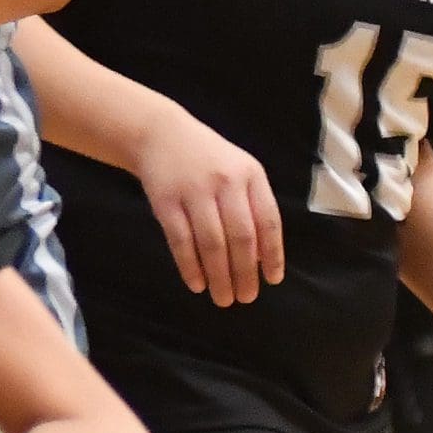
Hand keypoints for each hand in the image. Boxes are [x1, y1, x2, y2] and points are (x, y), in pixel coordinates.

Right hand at [128, 103, 283, 306]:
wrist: (159, 135)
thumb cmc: (207, 159)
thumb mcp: (239, 171)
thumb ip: (253, 206)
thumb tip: (262, 258)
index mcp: (250, 175)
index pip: (268, 221)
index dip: (272, 254)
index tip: (272, 280)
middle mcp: (225, 182)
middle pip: (240, 237)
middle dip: (244, 273)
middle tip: (245, 298)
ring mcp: (193, 191)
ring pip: (211, 243)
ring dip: (219, 275)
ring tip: (223, 298)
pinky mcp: (165, 201)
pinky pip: (180, 240)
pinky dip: (189, 265)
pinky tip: (196, 283)